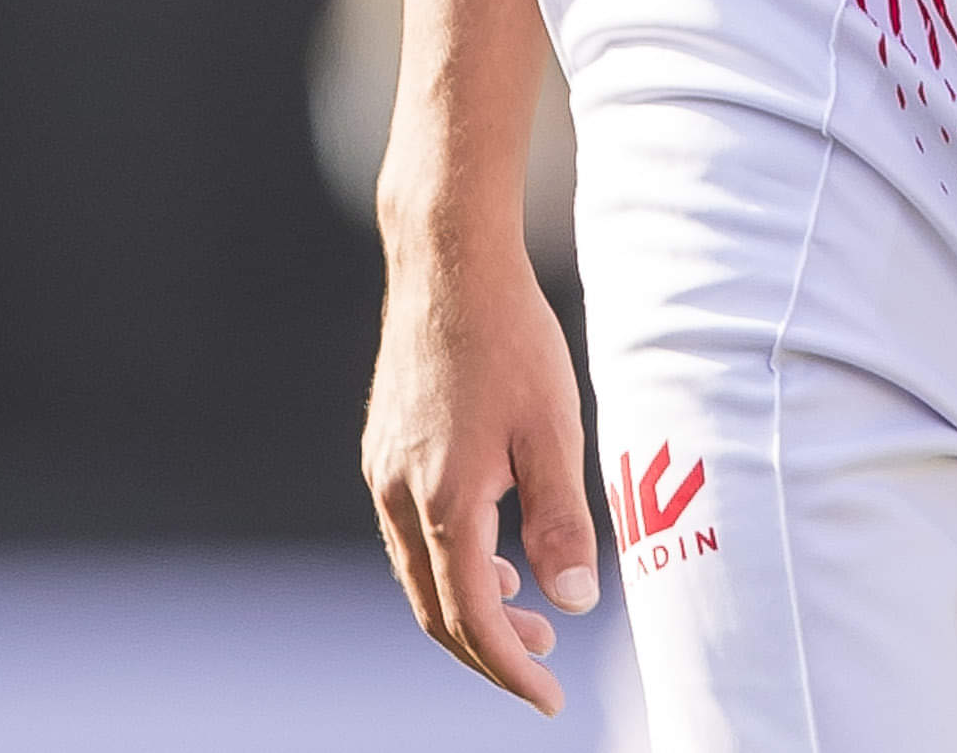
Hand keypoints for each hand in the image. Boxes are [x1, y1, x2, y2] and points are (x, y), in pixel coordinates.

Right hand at [360, 213, 596, 715]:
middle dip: (490, 649)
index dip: (512, 668)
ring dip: (469, 604)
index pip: (473, 618)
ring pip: (417, 573)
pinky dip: (447, 561)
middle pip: (436, 609)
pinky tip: (490, 545)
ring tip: (527, 608)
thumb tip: (574, 602)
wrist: (447, 260)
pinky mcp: (382, 448)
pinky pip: (407, 533)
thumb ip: (562, 524)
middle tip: (545, 660)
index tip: (549, 697)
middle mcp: (397, 495)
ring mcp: (382, 471)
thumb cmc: (510, 338)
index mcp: (443, 502)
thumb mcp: (553, 432)